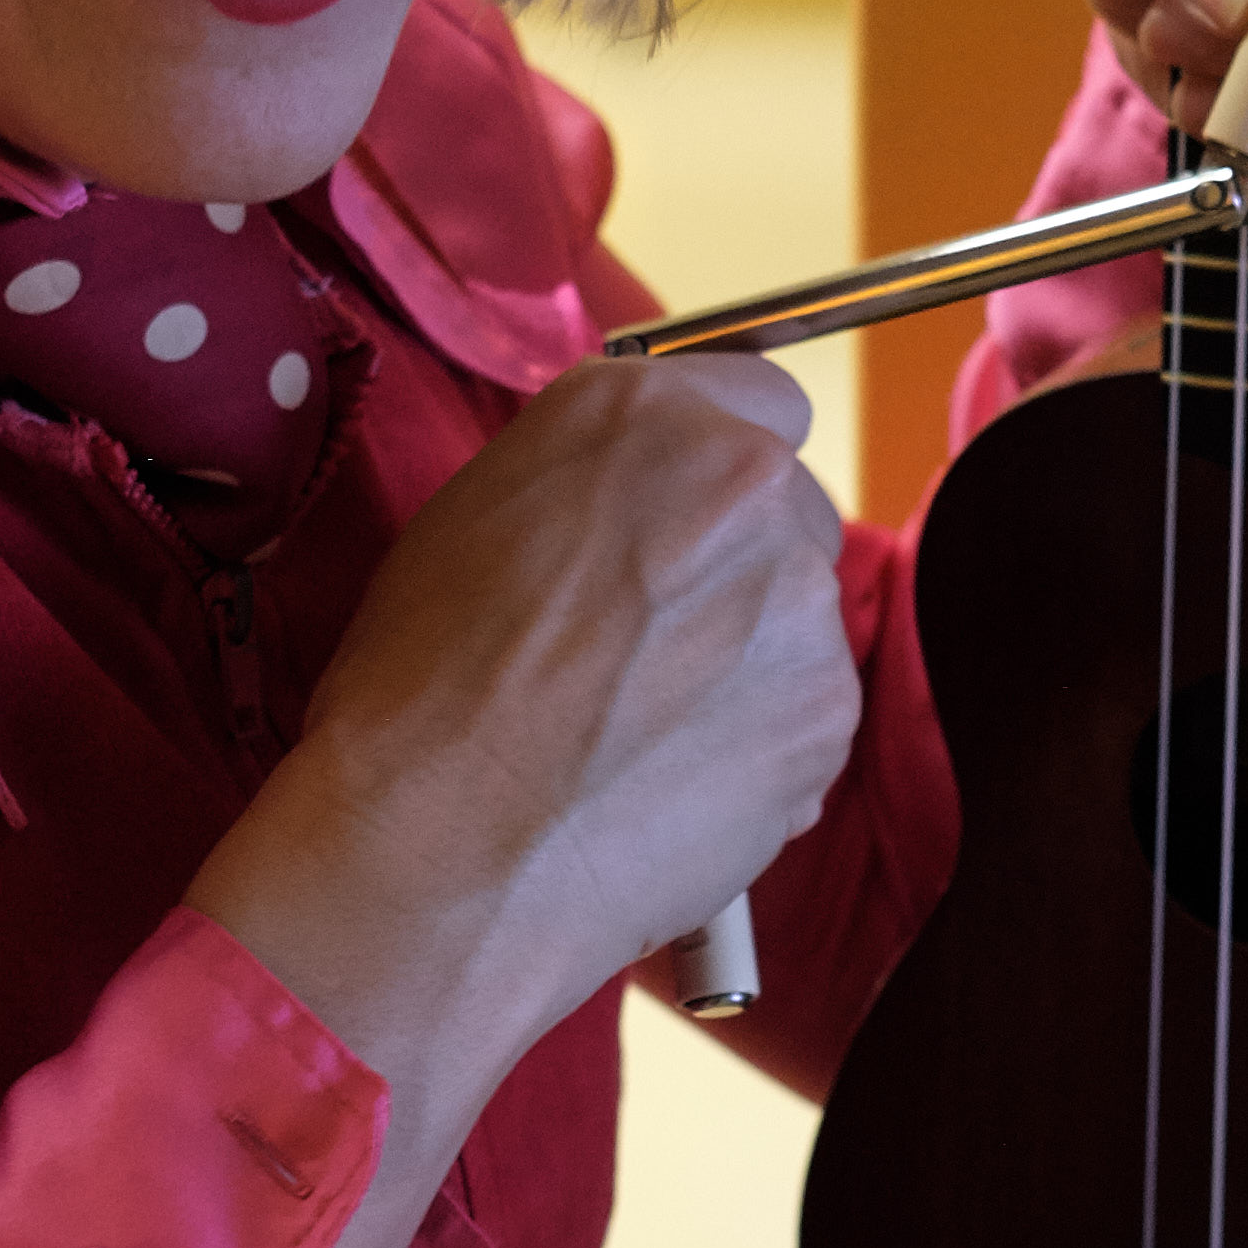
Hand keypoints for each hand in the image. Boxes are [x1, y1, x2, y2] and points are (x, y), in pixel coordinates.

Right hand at [188, 355, 853, 1112]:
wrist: (440, 845)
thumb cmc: (420, 685)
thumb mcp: (474, 516)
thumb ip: (590, 480)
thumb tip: (640, 502)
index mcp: (647, 410)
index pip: (761, 401)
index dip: (719, 472)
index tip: (685, 527)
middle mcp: (744, 481)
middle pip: (787, 513)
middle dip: (736, 571)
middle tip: (646, 651)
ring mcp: (799, 597)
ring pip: (799, 619)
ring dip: (748, 664)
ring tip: (642, 737)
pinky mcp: (827, 710)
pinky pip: (809, 716)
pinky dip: (760, 748)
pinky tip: (668, 785)